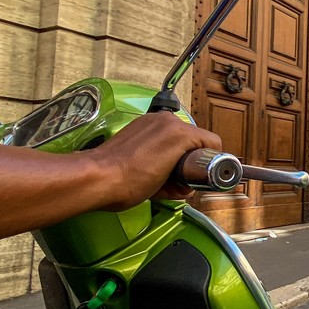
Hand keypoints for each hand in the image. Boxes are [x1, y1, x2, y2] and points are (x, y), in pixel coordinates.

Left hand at [89, 113, 221, 210]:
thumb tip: (187, 186)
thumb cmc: (130, 182)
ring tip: (165, 177)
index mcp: (178, 131)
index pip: (210, 142)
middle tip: (183, 180)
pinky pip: (159, 136)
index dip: (210, 161)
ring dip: (175, 157)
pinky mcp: (136, 126)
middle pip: (193, 141)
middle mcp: (166, 121)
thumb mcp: (167, 187)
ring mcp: (150, 121)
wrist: (98, 178)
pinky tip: (152, 168)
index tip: (203, 175)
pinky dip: (160, 151)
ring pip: (176, 139)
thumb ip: (183, 183)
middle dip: (191, 161)